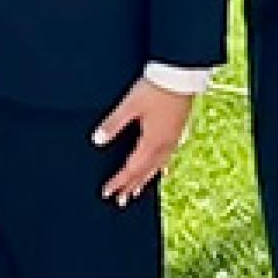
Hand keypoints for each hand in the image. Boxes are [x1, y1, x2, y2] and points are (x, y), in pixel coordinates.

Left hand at [92, 79, 195, 204]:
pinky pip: (167, 158)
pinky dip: (160, 168)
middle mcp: (164, 146)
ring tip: (136, 192)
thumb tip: (97, 141)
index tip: (107, 193)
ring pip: (157, 167)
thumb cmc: (155, 89)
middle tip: (120, 201)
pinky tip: (162, 170)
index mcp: (151, 143)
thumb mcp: (129, 105)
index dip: (118, 182)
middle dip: (131, 187)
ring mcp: (172, 140)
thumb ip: (113, 124)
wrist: (180, 76)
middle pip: (144, 173)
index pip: (131, 169)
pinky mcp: (177, 132)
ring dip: (145, 180)